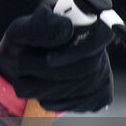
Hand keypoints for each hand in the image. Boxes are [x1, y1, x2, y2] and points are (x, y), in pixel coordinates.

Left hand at [0, 0, 116, 112]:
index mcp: (86, 22)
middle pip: (88, 67)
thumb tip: (67, 28)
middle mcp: (102, 47)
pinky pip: (79, 104)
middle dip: (47, 71)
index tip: (49, 59)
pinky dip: (51, 100)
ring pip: (80, 89)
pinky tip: (41, 90)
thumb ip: (41, 25)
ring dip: (43, 87)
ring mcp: (104, 72)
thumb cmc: (24, 43)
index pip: (103, 34)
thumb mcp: (23, 29)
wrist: (21, 67)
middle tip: (23, 65)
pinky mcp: (99, 96)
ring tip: (25, 76)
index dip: (77, 51)